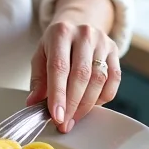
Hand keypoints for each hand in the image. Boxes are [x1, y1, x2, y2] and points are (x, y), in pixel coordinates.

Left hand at [27, 3, 120, 132]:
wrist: (77, 25)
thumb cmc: (56, 44)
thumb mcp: (41, 55)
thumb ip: (38, 79)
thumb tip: (33, 103)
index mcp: (60, 32)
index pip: (59, 67)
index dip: (58, 94)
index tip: (56, 116)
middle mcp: (84, 34)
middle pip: (81, 75)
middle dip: (72, 104)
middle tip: (64, 123)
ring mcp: (102, 42)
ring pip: (98, 79)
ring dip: (86, 105)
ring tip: (74, 118)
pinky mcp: (115, 51)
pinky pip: (113, 80)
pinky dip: (103, 97)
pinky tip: (91, 104)